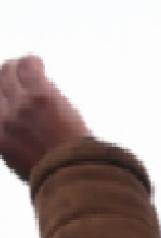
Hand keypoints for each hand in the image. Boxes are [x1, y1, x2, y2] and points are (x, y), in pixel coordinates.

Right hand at [0, 56, 88, 180]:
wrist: (75, 174)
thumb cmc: (55, 170)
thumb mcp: (19, 159)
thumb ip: (9, 139)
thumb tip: (7, 128)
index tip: (4, 91)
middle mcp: (2, 117)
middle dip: (6, 78)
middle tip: (18, 77)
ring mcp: (20, 105)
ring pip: (9, 72)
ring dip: (17, 68)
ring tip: (28, 69)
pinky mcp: (40, 96)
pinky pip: (27, 67)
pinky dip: (31, 62)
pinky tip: (37, 63)